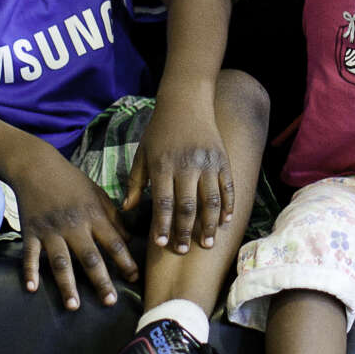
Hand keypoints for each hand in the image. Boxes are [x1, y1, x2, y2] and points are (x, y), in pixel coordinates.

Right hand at [14, 146, 137, 309]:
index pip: (114, 242)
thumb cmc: (70, 180)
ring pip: (61, 261)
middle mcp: (73, 225)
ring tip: (74, 306)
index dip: (125, 261)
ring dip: (67, 285)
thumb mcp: (97, 193)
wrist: (36, 166)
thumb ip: (113, 217)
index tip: (134, 278)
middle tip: (110, 302)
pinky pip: (30, 255)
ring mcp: (50, 230)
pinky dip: (29, 271)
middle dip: (101, 280)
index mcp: (93, 215)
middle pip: (90, 257)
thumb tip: (129, 240)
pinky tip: (31, 288)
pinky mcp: (31, 232)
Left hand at [125, 99, 232, 251]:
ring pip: (210, 200)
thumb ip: (134, 182)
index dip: (163, 225)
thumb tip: (126, 209)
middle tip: (183, 251)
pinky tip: (226, 221)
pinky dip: (228, 205)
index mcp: (163, 166)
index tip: (162, 244)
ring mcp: (207, 163)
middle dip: (185, 232)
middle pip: (187, 206)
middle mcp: (186, 166)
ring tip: (208, 244)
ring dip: (210, 225)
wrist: (186, 102)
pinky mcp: (222, 159)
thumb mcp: (142, 153)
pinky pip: (227, 187)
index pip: (163, 203)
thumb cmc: (159, 130)